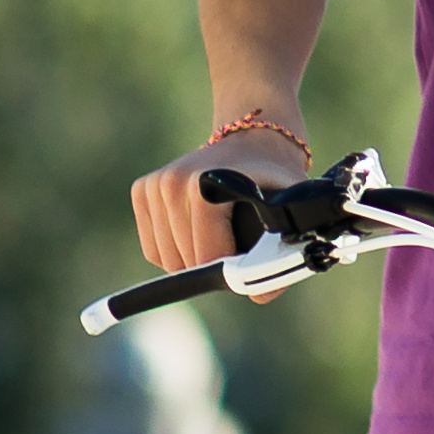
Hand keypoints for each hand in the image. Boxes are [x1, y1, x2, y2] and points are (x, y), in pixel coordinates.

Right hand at [130, 125, 312, 274]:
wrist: (254, 137)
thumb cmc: (277, 175)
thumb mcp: (291, 209)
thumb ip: (285, 252)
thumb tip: (259, 295)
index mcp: (205, 185)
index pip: (207, 256)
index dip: (232, 273)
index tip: (252, 266)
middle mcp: (173, 183)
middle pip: (185, 262)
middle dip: (214, 266)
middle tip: (241, 249)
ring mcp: (154, 185)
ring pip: (166, 259)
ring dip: (194, 261)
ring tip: (223, 237)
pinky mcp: (142, 190)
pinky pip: (153, 248)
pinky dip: (175, 252)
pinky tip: (200, 232)